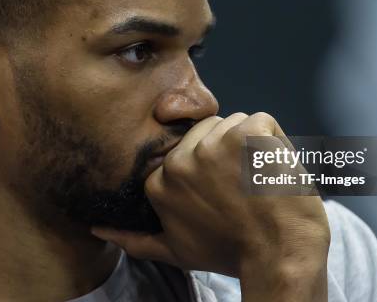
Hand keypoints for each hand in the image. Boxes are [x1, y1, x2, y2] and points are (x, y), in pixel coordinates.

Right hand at [92, 113, 329, 300]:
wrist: (279, 255)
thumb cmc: (231, 251)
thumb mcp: (175, 250)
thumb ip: (134, 238)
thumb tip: (97, 229)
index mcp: (160, 180)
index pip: (188, 148)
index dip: (211, 166)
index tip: (223, 192)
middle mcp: (181, 159)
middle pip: (209, 130)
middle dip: (228, 151)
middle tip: (241, 187)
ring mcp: (215, 143)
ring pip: (235, 124)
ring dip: (251, 147)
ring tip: (257, 181)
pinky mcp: (248, 134)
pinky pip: (263, 122)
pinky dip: (275, 141)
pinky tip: (273, 170)